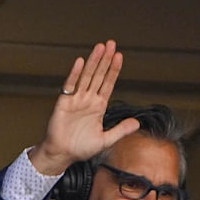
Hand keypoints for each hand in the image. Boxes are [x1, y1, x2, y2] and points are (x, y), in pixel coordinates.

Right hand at [28, 40, 140, 175]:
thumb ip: (120, 130)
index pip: (108, 83)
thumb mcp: (106, 140)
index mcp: (98, 106)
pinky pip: (70, 86)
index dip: (114, 70)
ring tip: (100, 47)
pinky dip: (75, 74)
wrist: (62, 154)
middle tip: (111, 44)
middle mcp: (88, 100)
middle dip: (105, 59)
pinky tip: (80, 63)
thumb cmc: (80, 148)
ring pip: (87, 77)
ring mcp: (76, 100)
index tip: (119, 56)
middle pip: (99, 75)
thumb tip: (137, 123)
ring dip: (94, 62)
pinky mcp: (64, 103)